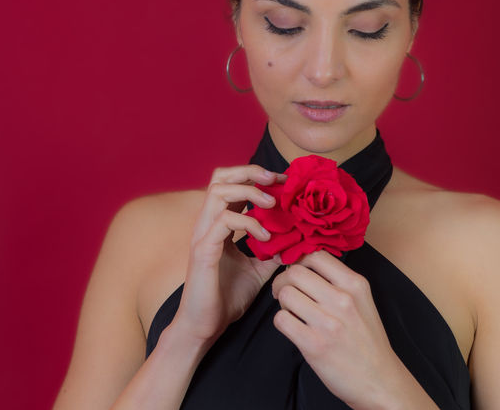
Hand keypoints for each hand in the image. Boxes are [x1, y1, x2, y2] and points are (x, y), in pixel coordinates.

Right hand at [169, 165, 286, 344]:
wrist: (205, 327)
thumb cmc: (226, 298)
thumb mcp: (258, 270)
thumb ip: (272, 253)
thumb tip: (296, 241)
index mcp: (219, 224)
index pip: (233, 184)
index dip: (258, 177)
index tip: (283, 182)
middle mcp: (208, 224)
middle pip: (220, 177)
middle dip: (250, 172)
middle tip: (276, 180)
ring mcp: (203, 235)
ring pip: (218, 191)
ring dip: (249, 192)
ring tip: (272, 204)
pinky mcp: (203, 250)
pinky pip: (223, 221)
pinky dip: (248, 223)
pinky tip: (265, 237)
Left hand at [272, 251, 428, 409]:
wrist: (379, 379)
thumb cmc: (367, 341)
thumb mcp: (362, 301)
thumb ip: (339, 282)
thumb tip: (306, 266)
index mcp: (355, 284)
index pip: (316, 254)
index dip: (298, 260)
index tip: (294, 270)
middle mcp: (342, 299)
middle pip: (295, 272)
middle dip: (283, 281)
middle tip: (284, 292)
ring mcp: (328, 322)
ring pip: (285, 294)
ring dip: (282, 302)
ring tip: (291, 311)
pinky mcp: (314, 345)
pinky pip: (281, 320)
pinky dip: (282, 322)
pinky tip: (293, 327)